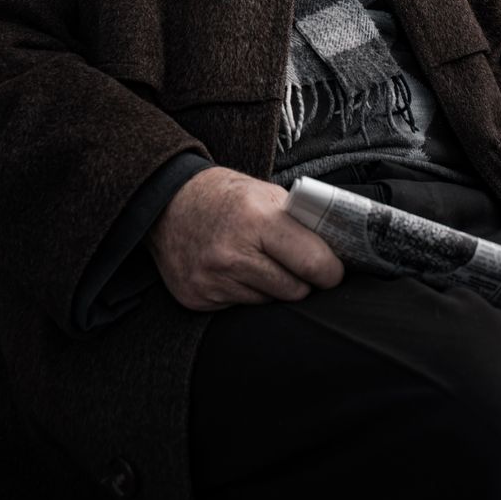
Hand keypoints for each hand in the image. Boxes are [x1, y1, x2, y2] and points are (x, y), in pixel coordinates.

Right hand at [146, 166, 344, 310]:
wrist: (166, 203)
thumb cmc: (221, 195)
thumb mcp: (263, 193)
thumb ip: (297, 221)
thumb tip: (334, 249)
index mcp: (255, 220)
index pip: (311, 262)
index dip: (330, 270)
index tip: (334, 271)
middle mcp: (232, 254)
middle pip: (294, 290)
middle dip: (302, 280)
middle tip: (295, 264)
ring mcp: (213, 280)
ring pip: (269, 302)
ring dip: (272, 287)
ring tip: (257, 260)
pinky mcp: (198, 298)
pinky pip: (241, 307)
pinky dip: (245, 292)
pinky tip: (233, 270)